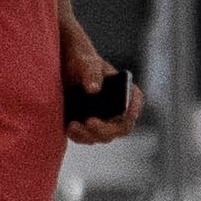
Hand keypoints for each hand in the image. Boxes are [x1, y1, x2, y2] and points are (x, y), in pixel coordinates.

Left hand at [64, 29, 142, 144]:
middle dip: (104, 129)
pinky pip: (87, 138)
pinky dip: (79, 136)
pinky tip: (69, 127)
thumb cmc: (83, 63)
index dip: (130, 113)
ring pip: (103, 136)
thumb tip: (93, 90)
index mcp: (129, 94)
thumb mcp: (88, 63)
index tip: (118, 115)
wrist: (65, 69)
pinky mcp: (89, 128)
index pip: (135, 106)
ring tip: (73, 126)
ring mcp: (105, 122)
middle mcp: (120, 112)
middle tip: (90, 122)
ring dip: (88, 135)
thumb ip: (92, 73)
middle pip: (120, 129)